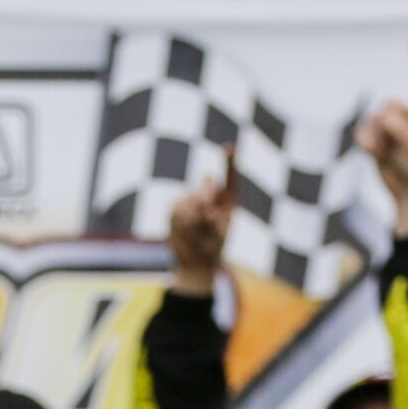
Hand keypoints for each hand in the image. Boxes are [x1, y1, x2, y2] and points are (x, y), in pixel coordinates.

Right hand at [167, 150, 236, 294]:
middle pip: (208, 186)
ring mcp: (192, 199)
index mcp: (228, 200)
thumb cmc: (212, 249)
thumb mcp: (218, 237)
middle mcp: (211, 196)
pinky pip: (177, 206)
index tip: (229, 146)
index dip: (230, 161)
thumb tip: (206, 209)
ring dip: (192, 219)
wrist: (192, 261)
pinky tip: (182, 231)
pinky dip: (180, 220)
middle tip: (208, 211)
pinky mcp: (177, 206)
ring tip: (195, 236)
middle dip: (206, 195)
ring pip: (191, 200)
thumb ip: (214, 221)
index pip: (231, 177)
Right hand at [354, 40, 407, 236]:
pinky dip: (367, 144)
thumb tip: (380, 117)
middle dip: (390, 127)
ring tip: (389, 154)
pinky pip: (362, 131)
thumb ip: (400, 126)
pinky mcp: (374, 137)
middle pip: (389, 105)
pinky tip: (375, 155)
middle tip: (399, 146)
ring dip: (378, 139)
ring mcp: (389, 125)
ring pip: (374, 118)